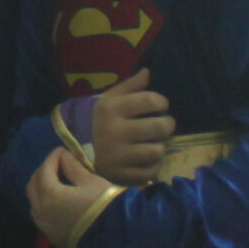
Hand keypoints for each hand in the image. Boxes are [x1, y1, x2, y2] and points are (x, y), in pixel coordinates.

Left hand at [27, 146, 114, 247]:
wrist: (118, 236)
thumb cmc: (106, 205)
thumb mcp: (90, 181)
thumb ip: (73, 167)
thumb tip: (64, 157)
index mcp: (50, 195)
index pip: (45, 170)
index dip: (53, 157)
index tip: (62, 150)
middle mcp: (41, 212)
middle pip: (33, 186)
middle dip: (43, 172)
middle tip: (56, 163)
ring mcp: (46, 227)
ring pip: (34, 203)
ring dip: (41, 189)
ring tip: (55, 180)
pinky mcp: (53, 238)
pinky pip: (41, 217)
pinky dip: (44, 205)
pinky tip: (57, 200)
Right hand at [91, 67, 176, 182]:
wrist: (81, 151)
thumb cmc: (105, 121)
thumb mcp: (112, 100)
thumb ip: (131, 86)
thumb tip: (147, 72)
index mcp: (111, 109)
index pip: (152, 100)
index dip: (162, 103)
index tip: (159, 107)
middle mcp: (112, 131)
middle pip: (160, 127)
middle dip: (166, 126)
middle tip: (162, 127)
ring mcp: (116, 155)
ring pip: (157, 150)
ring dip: (159, 147)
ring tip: (152, 144)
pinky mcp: (120, 175)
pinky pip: (150, 171)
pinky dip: (151, 167)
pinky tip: (144, 161)